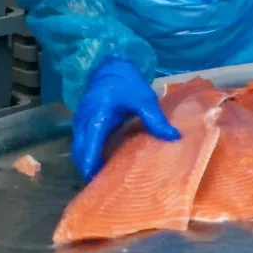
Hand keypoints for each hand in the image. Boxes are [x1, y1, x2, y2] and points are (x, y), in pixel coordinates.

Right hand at [72, 60, 180, 179]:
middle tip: (102, 186)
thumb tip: (173, 137)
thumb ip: (155, 119)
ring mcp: (80, 121)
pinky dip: (88, 153)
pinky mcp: (83, 121)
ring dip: (87, 162)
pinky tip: (103, 162)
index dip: (91, 164)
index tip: (96, 180)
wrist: (110, 66)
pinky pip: (82, 142)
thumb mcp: (144, 99)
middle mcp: (84, 121)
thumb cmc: (126, 82)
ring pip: (79, 148)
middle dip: (87, 168)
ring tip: (103, 179)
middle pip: (80, 151)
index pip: (89, 146)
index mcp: (97, 117)